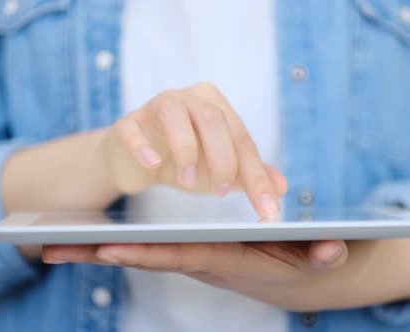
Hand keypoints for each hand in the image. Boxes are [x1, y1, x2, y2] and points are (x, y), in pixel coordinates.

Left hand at [42, 239, 348, 311]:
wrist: (301, 279)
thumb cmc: (308, 263)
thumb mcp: (321, 257)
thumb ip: (326, 255)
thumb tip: (331, 250)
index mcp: (229, 261)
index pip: (184, 256)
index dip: (148, 252)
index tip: (108, 246)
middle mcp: (204, 261)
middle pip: (149, 257)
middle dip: (102, 254)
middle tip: (52, 249)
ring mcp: (195, 257)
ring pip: (144, 254)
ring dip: (100, 250)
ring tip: (55, 243)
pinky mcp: (194, 252)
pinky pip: (152, 249)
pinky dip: (120, 246)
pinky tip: (93, 239)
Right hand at [102, 82, 285, 216]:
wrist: (134, 161)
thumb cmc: (182, 161)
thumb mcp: (219, 170)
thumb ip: (249, 175)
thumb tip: (282, 188)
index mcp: (216, 105)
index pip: (242, 139)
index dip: (257, 176)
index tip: (268, 209)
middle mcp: (188, 98)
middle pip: (213, 119)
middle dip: (223, 159)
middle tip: (221, 192)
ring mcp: (153, 107)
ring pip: (174, 114)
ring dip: (186, 150)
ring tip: (188, 182)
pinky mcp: (127, 124)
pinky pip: (133, 130)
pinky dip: (144, 147)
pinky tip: (153, 164)